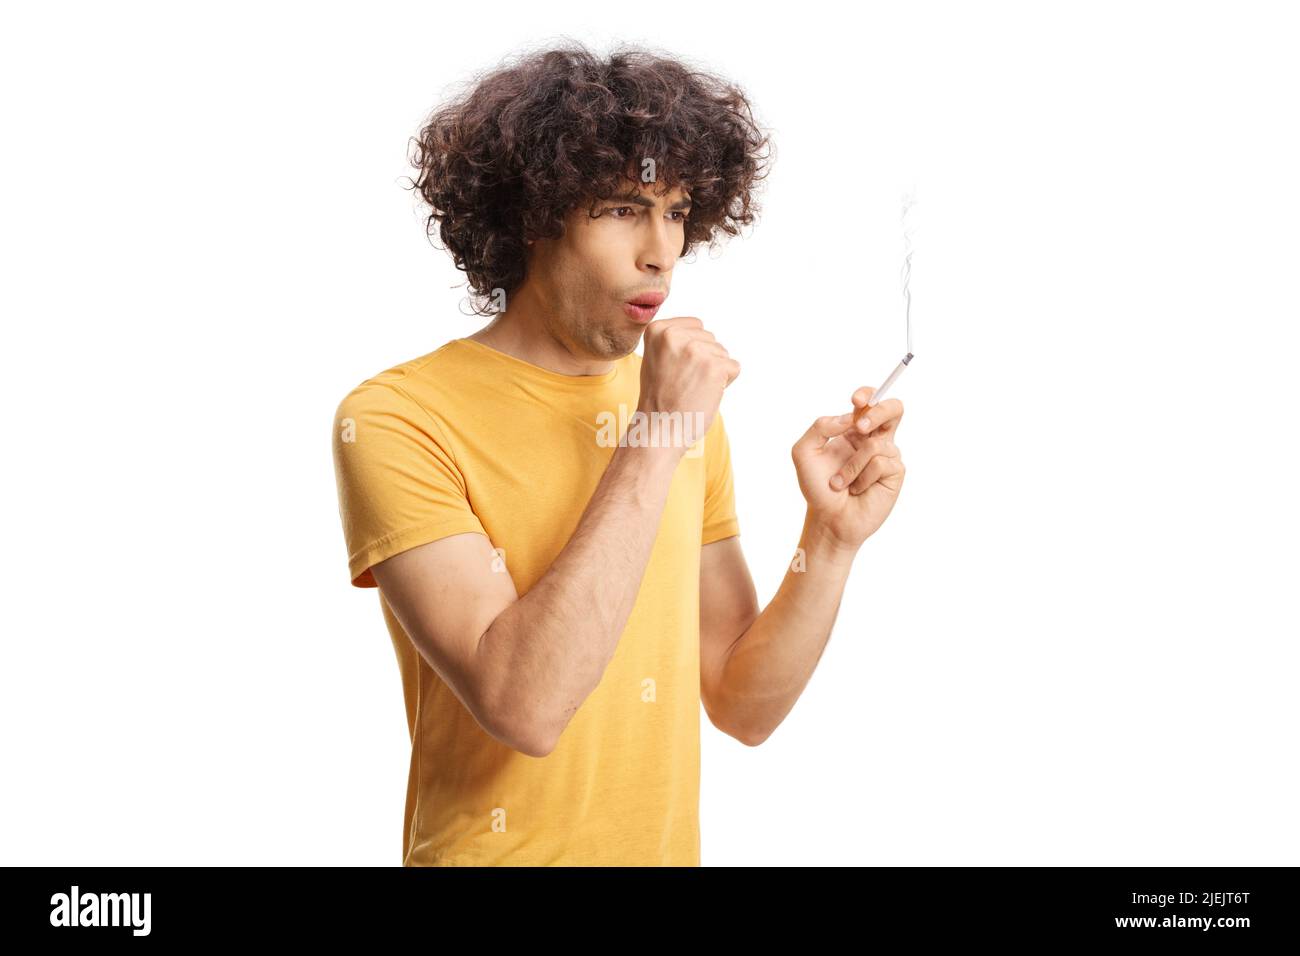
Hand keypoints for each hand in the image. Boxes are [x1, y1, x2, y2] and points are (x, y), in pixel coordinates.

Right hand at [637, 316, 740, 454]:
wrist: (659, 428)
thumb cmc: (660, 399)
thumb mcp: (656, 358)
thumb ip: (675, 341)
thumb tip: (702, 333)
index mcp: (658, 329)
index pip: (696, 326)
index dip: (692, 351)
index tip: (675, 370)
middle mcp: (675, 335)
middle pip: (711, 339)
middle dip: (704, 360)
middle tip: (683, 383)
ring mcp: (696, 350)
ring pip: (723, 354)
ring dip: (714, 373)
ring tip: (692, 389)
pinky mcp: (715, 366)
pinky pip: (734, 368)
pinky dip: (724, 384)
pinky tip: (704, 394)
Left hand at [791, 385, 905, 549]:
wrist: (827, 519)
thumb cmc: (817, 487)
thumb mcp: (804, 452)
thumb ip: (820, 427)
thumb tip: (849, 417)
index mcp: (853, 431)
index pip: (869, 402)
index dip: (868, 394)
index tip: (855, 400)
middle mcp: (873, 440)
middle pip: (893, 409)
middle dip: (879, 411)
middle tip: (860, 426)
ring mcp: (886, 456)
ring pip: (876, 444)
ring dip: (852, 465)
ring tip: (840, 482)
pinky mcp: (895, 473)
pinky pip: (881, 463)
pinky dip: (862, 477)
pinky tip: (857, 489)